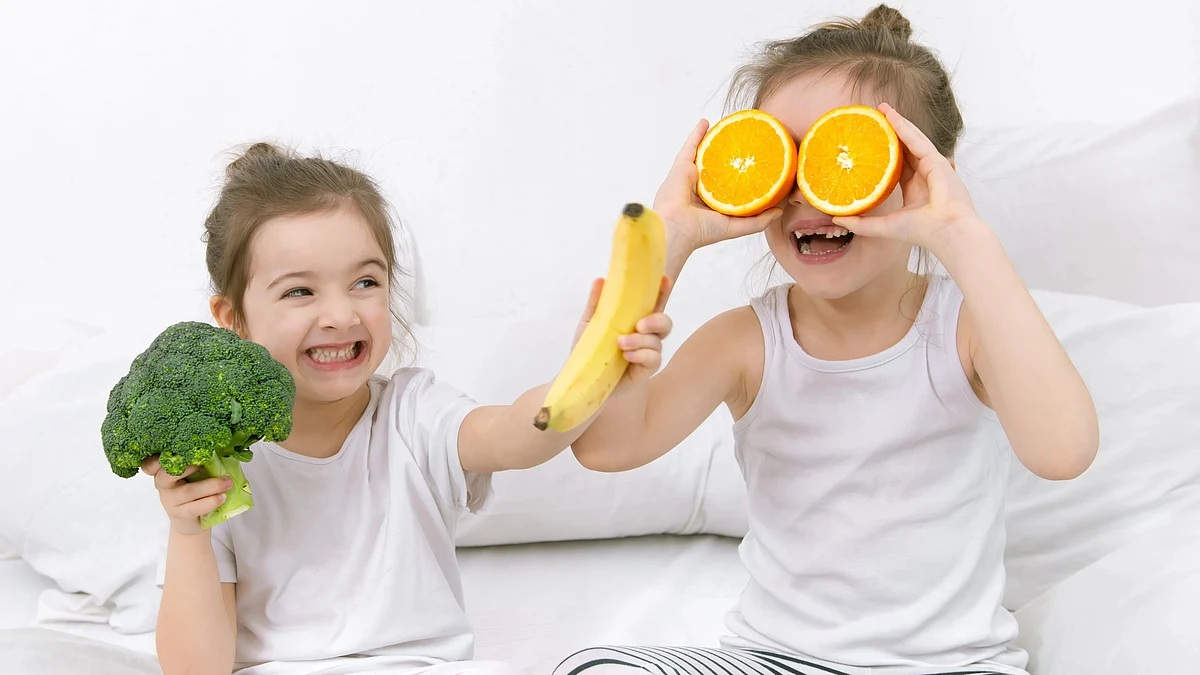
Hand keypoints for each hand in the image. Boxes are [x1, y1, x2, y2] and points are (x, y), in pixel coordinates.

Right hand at [142, 456, 229, 535]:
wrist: (192, 519)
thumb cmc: (194, 489)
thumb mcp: (194, 472)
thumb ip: (199, 461)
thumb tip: (220, 449)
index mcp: (162, 470)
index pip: (150, 464)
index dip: (158, 458)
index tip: (178, 450)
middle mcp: (162, 484)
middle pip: (167, 474)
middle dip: (190, 466)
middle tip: (209, 461)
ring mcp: (170, 500)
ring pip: (188, 491)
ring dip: (211, 485)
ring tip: (228, 482)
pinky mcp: (180, 514)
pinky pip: (195, 507)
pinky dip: (211, 501)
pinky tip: (222, 497)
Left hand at [572, 275, 672, 393]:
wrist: (582, 379)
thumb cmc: (589, 349)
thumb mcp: (589, 324)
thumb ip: (596, 303)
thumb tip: (600, 279)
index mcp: (635, 319)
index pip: (653, 303)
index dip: (662, 291)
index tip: (664, 279)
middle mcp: (646, 335)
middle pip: (665, 322)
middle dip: (657, 320)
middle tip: (640, 324)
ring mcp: (647, 353)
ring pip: (657, 342)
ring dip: (640, 341)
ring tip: (620, 343)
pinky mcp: (646, 370)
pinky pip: (653, 359)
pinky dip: (641, 355)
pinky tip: (627, 356)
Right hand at [653, 120, 784, 252]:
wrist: (676, 227)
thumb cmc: (703, 231)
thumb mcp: (737, 227)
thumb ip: (759, 220)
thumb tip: (780, 210)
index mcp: (712, 204)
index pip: (729, 187)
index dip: (741, 177)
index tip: (754, 167)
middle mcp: (701, 190)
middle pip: (717, 168)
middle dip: (728, 158)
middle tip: (742, 145)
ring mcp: (690, 176)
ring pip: (704, 155)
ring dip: (713, 142)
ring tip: (726, 130)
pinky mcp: (681, 166)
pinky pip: (690, 145)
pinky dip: (697, 133)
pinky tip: (705, 122)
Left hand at [831, 103, 984, 251]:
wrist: (945, 231)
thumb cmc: (920, 231)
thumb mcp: (883, 226)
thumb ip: (860, 223)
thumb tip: (835, 217)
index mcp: (915, 189)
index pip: (897, 165)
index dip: (884, 152)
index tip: (870, 142)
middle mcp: (924, 175)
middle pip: (905, 147)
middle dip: (891, 131)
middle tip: (875, 117)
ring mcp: (931, 166)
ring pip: (912, 139)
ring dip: (898, 123)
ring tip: (882, 109)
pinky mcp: (936, 161)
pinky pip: (917, 140)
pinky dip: (904, 128)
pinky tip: (892, 117)